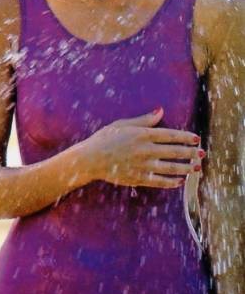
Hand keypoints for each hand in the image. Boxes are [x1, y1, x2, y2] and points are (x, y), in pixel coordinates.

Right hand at [80, 107, 203, 187]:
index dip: (186, 137)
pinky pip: (159, 181)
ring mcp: (143, 165)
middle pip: (174, 152)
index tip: (196, 139)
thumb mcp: (123, 124)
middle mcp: (145, 150)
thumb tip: (160, 111)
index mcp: (143, 135)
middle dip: (191, 153)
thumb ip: (144, 120)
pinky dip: (171, 182)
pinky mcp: (138, 178)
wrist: (90, 159)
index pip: (171, 135)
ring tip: (196, 168)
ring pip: (170, 168)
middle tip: (202, 154)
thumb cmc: (105, 139)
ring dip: (186, 168)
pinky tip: (180, 181)